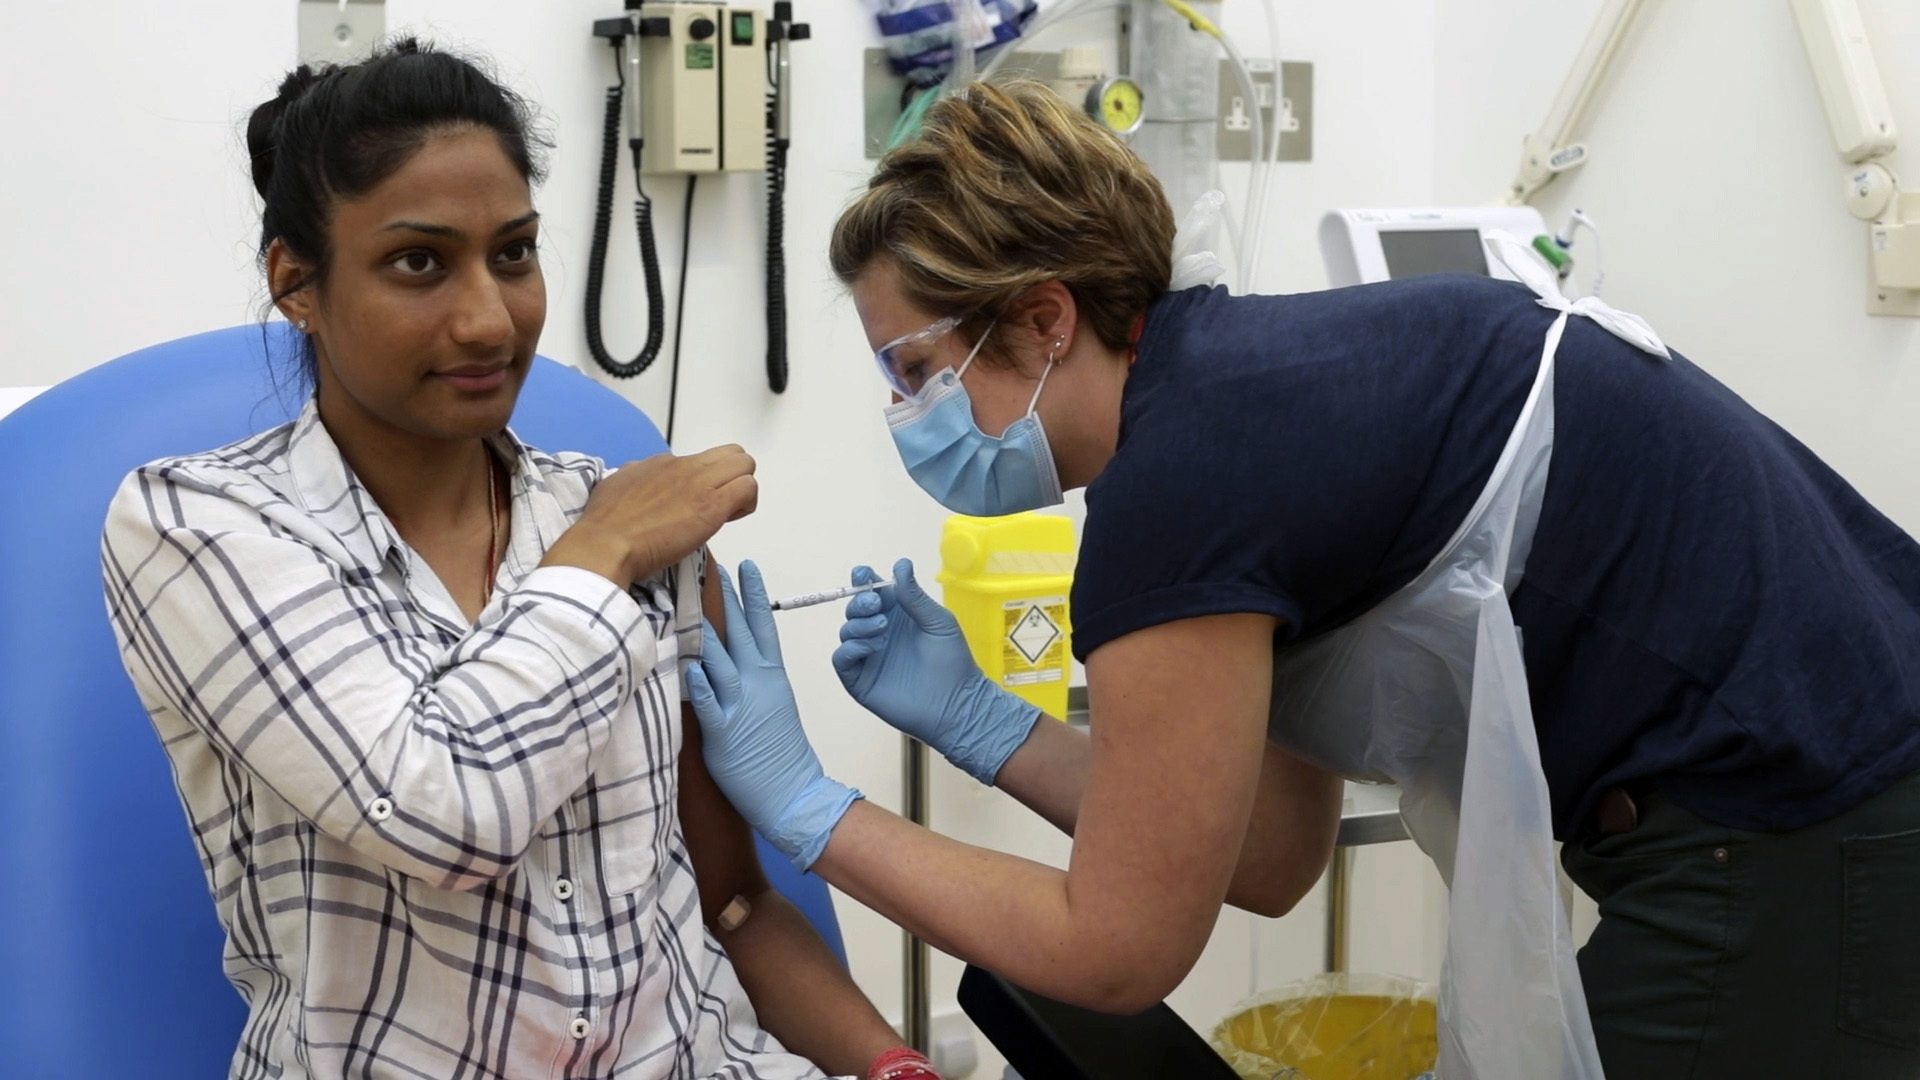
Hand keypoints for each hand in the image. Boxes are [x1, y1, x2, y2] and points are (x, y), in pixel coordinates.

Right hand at [545, 447, 757, 586]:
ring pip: (745, 466)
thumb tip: (640, 477)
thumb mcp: (617, 484)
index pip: (701, 460)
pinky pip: (747, 489)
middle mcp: (685, 466)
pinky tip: (727, 521)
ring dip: (742, 491)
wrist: (606, 543)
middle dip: (734, 477)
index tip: (696, 503)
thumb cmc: (605, 524)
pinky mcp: (712, 506)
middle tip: (722, 505)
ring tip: (726, 515)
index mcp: (663, 463)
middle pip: (732, 454)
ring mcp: (700, 483)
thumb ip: (636, 478)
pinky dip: (745, 505)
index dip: (706, 481)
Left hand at [686, 561, 858, 868]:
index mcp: (772, 676)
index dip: (754, 594)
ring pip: (720, 659)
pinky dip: (700, 683)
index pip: (763, 625)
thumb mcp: (772, 705)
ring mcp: (741, 706)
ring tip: (690, 602)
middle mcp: (758, 683)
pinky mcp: (724, 732)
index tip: (748, 566)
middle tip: (715, 567)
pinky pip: (709, 702)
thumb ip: (751, 680)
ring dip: (706, 632)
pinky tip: (688, 664)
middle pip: (741, 632)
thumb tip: (724, 659)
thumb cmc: (779, 752)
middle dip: (727, 598)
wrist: (792, 791)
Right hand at [831, 559, 1040, 785]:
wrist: (956, 703)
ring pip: (846, 630)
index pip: (872, 591)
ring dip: (859, 624)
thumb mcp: (937, 621)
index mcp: (897, 615)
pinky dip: (851, 648)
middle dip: (860, 601)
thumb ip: (914, 596)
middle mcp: (878, 633)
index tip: (863, 574)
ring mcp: (868, 656)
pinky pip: (842, 658)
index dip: (863, 580)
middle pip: (854, 608)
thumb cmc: (952, 661)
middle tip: (876, 605)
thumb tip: (900, 563)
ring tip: (882, 628)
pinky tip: (872, 647)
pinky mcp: (860, 680)